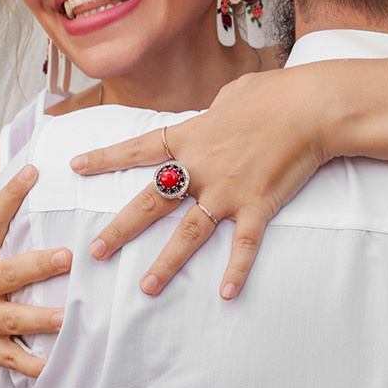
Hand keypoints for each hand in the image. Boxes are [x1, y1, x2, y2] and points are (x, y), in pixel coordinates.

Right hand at [0, 166, 69, 379]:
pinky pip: (10, 360)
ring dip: (41, 319)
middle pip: (10, 273)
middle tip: (67, 256)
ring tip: (65, 316)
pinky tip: (51, 367)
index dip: (10, 193)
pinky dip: (30, 366)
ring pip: (15, 319)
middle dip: (38, 265)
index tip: (33, 171)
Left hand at [70, 68, 330, 300]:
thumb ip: (215, 109)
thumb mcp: (233, 94)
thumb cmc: (275, 93)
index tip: (77, 167)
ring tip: (145, 287)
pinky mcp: (256, 207)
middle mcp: (199, 168)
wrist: (310, 108)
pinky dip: (236, 271)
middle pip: (149, 202)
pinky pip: (242, 246)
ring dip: (165, 263)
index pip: (137, 149)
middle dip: (120, 229)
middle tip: (96, 252)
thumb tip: (215, 110)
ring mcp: (226, 191)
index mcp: (189, 136)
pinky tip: (227, 294)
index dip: (105, 159)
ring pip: (187, 234)